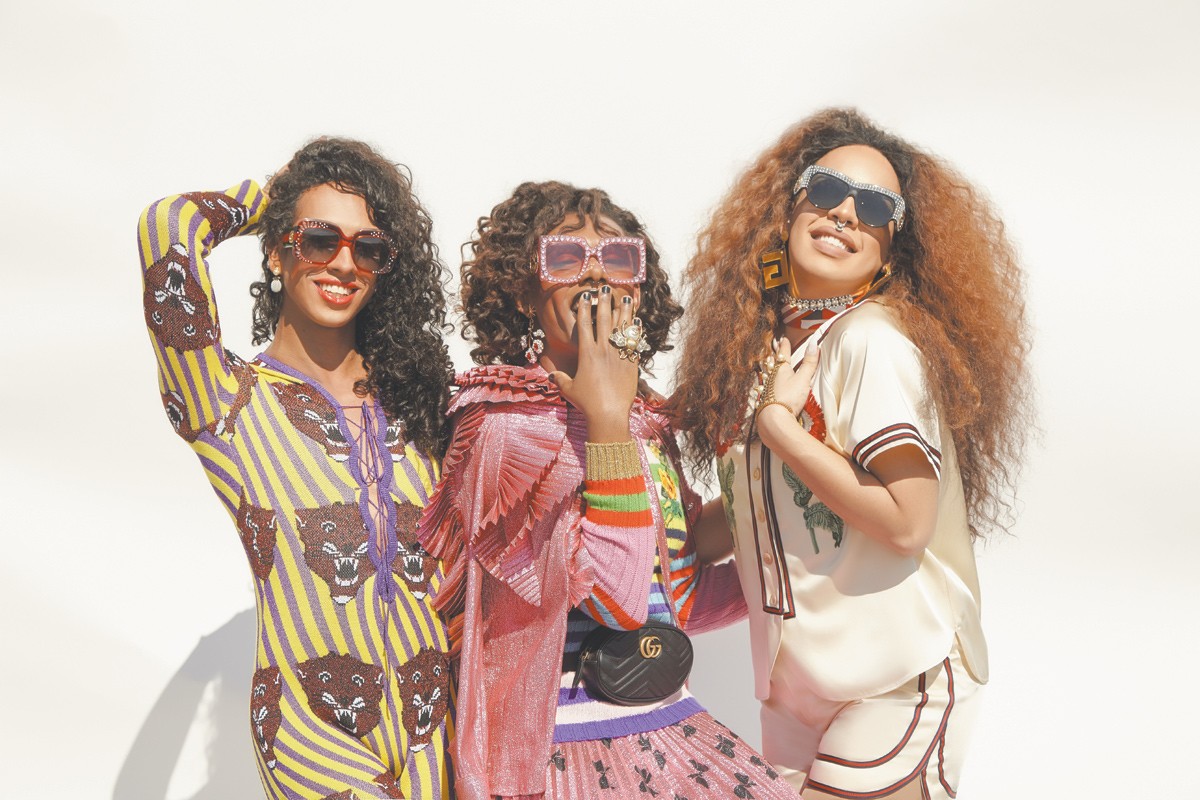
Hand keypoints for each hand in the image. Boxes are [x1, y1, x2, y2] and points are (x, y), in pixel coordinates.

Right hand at [548, 287, 638, 441]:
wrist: (609, 414)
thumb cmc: (587, 403)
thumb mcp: (569, 390)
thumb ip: (560, 379)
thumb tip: (550, 374)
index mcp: (587, 353)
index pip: (585, 324)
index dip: (586, 308)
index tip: (587, 295)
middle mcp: (603, 350)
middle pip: (604, 319)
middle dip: (605, 301)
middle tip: (606, 287)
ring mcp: (619, 355)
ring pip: (622, 328)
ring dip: (623, 311)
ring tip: (625, 297)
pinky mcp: (632, 363)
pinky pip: (634, 342)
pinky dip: (636, 330)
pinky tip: (637, 320)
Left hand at [756, 337, 818, 433]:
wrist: (775, 418)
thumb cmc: (789, 397)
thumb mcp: (802, 379)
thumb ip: (809, 363)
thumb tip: (813, 344)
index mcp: (781, 370)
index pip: (783, 354)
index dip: (784, 346)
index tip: (783, 339)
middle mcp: (773, 377)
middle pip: (772, 362)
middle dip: (774, 354)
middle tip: (773, 347)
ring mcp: (769, 388)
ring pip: (768, 373)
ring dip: (769, 366)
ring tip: (768, 362)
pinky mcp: (767, 399)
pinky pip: (767, 386)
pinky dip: (768, 381)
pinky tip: (768, 386)